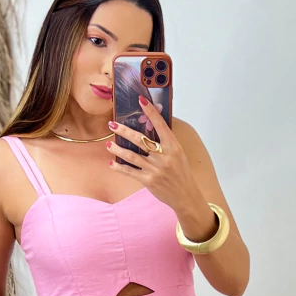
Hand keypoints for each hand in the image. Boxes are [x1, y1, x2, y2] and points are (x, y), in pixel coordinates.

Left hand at [106, 98, 215, 236]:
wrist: (185, 195)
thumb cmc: (181, 172)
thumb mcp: (177, 154)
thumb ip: (165, 142)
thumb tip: (150, 126)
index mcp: (173, 147)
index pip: (160, 125)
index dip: (150, 112)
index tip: (141, 100)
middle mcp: (164, 156)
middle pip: (140, 140)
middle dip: (124, 131)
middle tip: (112, 124)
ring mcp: (155, 169)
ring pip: (131, 156)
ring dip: (117, 149)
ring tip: (109, 144)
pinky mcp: (148, 181)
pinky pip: (130, 172)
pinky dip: (119, 167)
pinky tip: (112, 163)